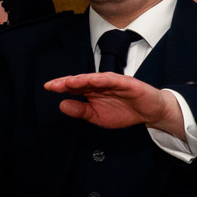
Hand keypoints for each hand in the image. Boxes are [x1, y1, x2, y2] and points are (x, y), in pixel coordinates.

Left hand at [45, 72, 182, 133]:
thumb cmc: (124, 112)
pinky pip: (114, 80)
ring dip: (82, 79)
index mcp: (92, 92)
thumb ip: (81, 111)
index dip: (61, 86)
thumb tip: (62, 105)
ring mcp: (113, 82)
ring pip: (95, 78)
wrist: (149, 113)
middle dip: (67, 82)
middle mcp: (100, 85)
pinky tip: (93, 80)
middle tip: (53, 85)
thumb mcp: (97, 117)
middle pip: (81, 81)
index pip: (74, 87)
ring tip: (69, 82)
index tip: (48, 87)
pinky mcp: (127, 83)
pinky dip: (103, 80)